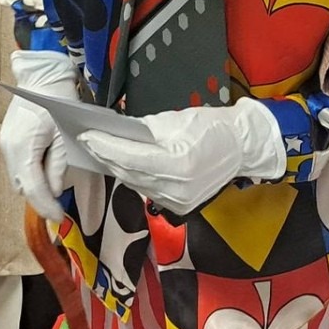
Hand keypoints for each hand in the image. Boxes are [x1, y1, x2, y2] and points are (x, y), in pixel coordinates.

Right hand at [1, 50, 81, 219]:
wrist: (42, 77)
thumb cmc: (59, 102)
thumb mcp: (65, 136)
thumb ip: (59, 165)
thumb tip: (56, 190)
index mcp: (23, 147)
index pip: (32, 187)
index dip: (45, 206)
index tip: (59, 218)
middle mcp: (9, 147)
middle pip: (22, 185)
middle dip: (40, 197)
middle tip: (59, 206)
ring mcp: (5, 143)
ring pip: (18, 177)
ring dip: (34, 186)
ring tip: (53, 188)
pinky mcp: (7, 139)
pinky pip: (18, 165)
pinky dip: (30, 173)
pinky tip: (43, 170)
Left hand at [77, 100, 283, 214]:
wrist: (242, 148)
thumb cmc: (211, 127)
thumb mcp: (177, 121)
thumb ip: (146, 131)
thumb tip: (118, 134)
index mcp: (178, 162)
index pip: (130, 156)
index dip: (105, 146)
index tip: (86, 135)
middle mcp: (177, 187)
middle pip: (129, 173)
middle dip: (106, 156)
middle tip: (87, 141)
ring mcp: (178, 201)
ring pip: (136, 184)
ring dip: (117, 168)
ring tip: (101, 152)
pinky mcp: (180, 207)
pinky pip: (148, 191)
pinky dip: (134, 177)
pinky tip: (124, 165)